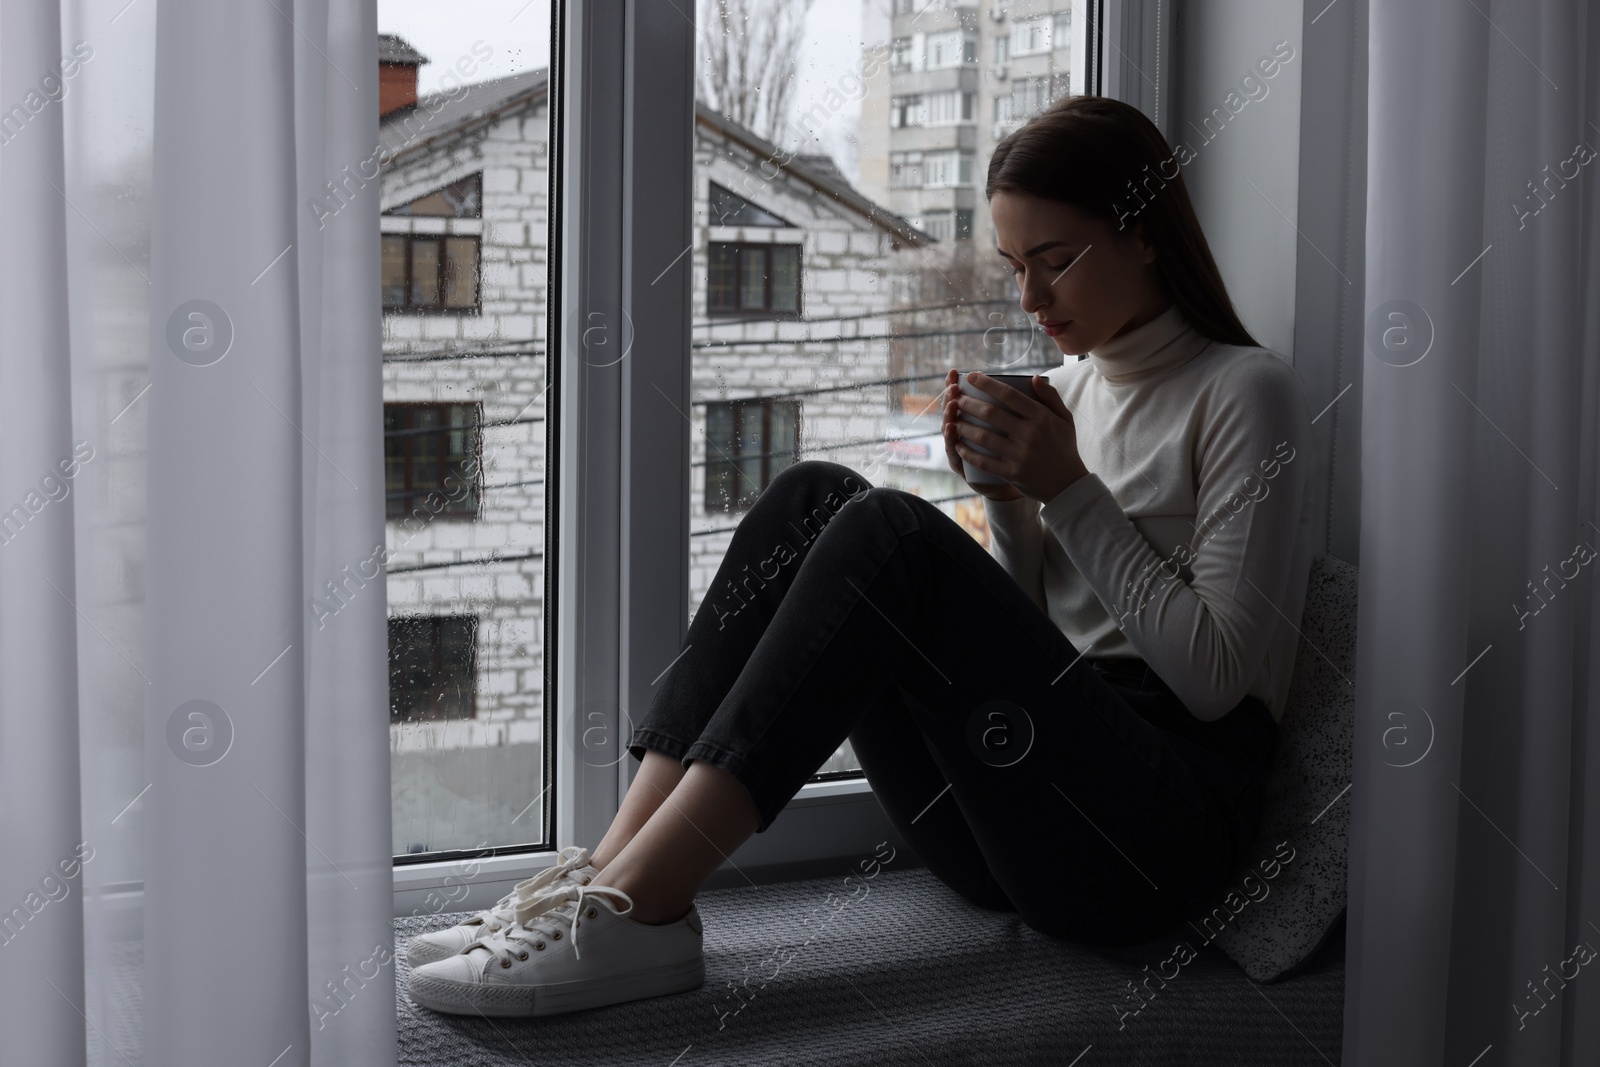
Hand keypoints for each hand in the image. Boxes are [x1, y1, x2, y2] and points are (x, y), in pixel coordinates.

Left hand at [945, 369, 1088, 503]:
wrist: (1068, 485)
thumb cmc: (1064, 447)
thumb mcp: (1065, 419)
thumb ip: (1050, 397)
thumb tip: (1034, 378)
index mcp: (1042, 418)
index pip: (1009, 395)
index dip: (987, 384)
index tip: (972, 376)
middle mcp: (1030, 434)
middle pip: (991, 414)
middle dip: (969, 404)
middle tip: (957, 399)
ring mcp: (1020, 455)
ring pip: (984, 437)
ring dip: (965, 427)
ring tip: (953, 420)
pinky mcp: (1012, 473)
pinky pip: (984, 461)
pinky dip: (968, 453)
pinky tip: (958, 445)